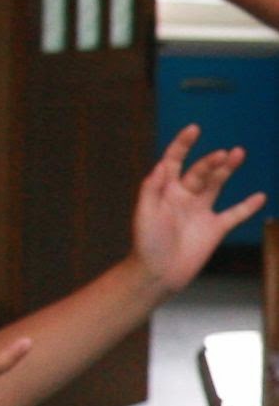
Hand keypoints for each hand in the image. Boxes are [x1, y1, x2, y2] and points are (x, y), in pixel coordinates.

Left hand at [132, 125, 266, 292]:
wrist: (157, 275)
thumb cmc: (147, 245)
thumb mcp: (144, 213)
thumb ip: (151, 188)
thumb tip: (162, 164)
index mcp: (166, 191)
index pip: (175, 161)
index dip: (183, 144)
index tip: (193, 130)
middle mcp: (184, 197)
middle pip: (200, 171)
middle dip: (211, 161)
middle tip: (222, 155)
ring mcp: (200, 212)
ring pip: (217, 184)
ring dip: (227, 169)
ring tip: (237, 153)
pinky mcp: (214, 229)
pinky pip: (234, 215)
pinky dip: (247, 206)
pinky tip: (260, 196)